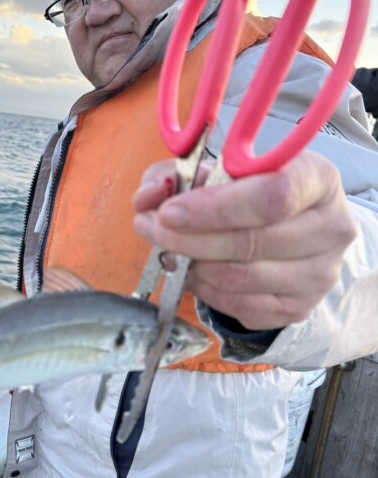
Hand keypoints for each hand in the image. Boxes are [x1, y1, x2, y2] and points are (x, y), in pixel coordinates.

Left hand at [133, 151, 356, 330]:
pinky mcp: (298, 308)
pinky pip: (239, 305)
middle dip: (188, 239)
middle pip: (251, 242)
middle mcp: (330, 228)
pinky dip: (204, 289)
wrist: (290, 230)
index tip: (169, 212)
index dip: (216, 208)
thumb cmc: (248, 192)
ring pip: (240, 278)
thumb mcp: (213, 169)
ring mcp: (319, 274)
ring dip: (190, 266)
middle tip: (150, 228)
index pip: (273, 197)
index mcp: (318, 179)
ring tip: (167, 250)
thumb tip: (148, 198)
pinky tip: (191, 271)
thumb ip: (174, 176)